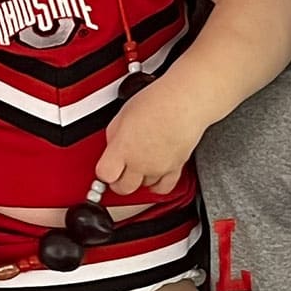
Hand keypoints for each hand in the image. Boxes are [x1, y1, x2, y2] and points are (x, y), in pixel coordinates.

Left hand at [93, 81, 201, 196]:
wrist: (185, 102)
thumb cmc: (158, 101)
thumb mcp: (123, 114)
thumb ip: (114, 135)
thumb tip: (113, 146)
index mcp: (122, 148)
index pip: (105, 175)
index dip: (104, 171)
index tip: (106, 167)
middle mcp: (139, 163)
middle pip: (123, 188)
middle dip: (119, 181)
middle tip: (120, 171)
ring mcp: (158, 168)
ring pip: (143, 186)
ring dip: (140, 178)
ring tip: (141, 162)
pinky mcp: (175, 169)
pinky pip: (163, 188)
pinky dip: (157, 185)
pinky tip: (154, 176)